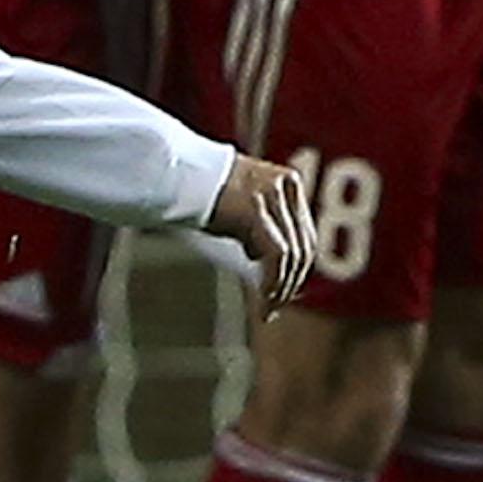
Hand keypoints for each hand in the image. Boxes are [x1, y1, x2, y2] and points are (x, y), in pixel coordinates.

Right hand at [206, 155, 319, 306]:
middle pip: (303, 247)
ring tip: (268, 308)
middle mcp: (285, 186)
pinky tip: (264, 299)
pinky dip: (273, 282)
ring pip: (292, 255)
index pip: (305, 236)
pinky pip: (276, 255)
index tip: (285, 292)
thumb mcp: (244, 207)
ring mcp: (271, 196)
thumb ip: (264, 228)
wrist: (177, 173)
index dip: (298, 270)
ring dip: (282, 287)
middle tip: (275, 305)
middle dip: (292, 283)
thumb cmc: (203, 194)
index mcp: (289, 183)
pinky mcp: (255, 210)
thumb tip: (271, 265)